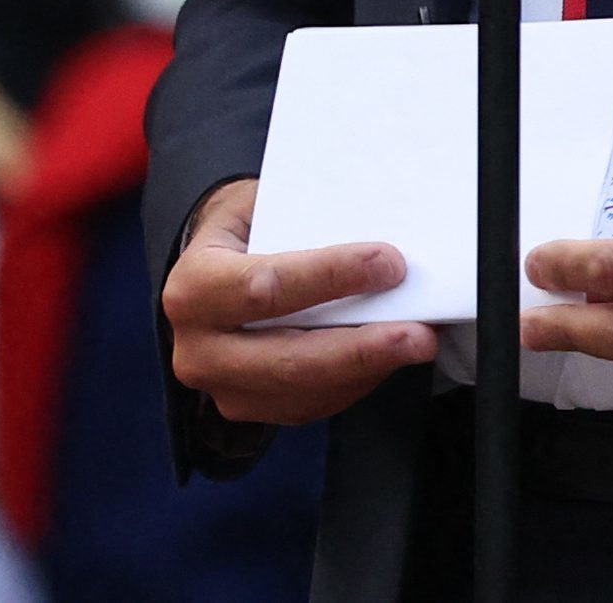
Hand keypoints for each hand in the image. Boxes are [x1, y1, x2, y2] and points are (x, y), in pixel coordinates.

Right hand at [161, 179, 437, 426]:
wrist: (217, 264)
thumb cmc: (252, 229)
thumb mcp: (266, 206)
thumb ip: (314, 220)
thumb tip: (389, 223)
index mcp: (194, 286)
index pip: (264, 287)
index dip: (330, 277)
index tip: (390, 264)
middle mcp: (198, 346)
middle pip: (286, 358)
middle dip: (360, 347)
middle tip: (418, 333)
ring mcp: (221, 384)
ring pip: (301, 391)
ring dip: (367, 370)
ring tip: (418, 345)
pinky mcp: (248, 405)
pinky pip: (309, 406)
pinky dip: (356, 383)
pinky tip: (389, 359)